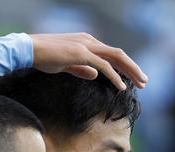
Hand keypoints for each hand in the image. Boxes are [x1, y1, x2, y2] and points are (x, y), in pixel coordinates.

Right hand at [29, 33, 147, 90]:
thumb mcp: (66, 65)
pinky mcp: (81, 53)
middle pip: (118, 54)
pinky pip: (104, 66)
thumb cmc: (43, 57)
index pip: (111, 54)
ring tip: (141, 83)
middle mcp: (89, 40)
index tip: (133, 79)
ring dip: (130, 71)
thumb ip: (81, 68)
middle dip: (133, 68)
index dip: (124, 66)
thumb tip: (95, 75)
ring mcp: (86, 45)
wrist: (28, 50)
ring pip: (116, 57)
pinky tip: (122, 87)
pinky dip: (115, 76)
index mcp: (86, 42)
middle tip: (145, 82)